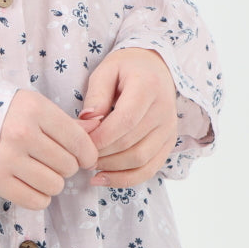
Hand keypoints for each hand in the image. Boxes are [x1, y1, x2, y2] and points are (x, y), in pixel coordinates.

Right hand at [0, 89, 98, 211]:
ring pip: (55, 185)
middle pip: (69, 166)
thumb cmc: (0, 112)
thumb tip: (99, 128)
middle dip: (66, 166)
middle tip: (51, 160)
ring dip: (52, 182)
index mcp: (34, 109)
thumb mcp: (32, 105)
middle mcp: (22, 133)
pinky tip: (29, 183)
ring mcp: (7, 159)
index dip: (88, 153)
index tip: (84, 157)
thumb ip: (66, 121)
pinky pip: (36, 201)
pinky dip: (38, 196)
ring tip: (38, 170)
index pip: (79, 140)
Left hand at [79, 48, 177, 188]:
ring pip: (140, 161)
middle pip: (131, 144)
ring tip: (89, 164)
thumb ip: (96, 95)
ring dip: (111, 168)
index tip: (79, 142)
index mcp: (148, 87)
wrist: (155, 69)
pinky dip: (125, 179)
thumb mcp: (106, 71)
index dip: (100, 137)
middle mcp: (164, 111)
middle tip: (79, 155)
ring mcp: (169, 129)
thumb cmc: (126, 68)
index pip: (125, 121)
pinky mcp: (169, 143)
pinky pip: (149, 169)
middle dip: (102, 154)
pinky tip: (103, 178)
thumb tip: (86, 122)